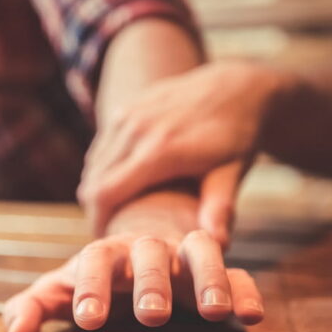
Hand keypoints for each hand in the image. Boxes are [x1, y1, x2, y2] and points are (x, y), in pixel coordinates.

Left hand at [3, 191, 263, 331]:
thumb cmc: (98, 273)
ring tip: (212, 311)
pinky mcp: (215, 270)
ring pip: (200, 251)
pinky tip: (251, 313)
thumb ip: (32, 307)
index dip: (90, 286)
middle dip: (150, 282)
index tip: (88, 318)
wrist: (142, 241)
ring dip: (208, 278)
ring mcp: (183, 254)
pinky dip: (245, 288)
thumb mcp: (60, 289)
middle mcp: (146, 249)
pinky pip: (237, 271)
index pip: (94, 260)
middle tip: (150, 315)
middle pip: (149, 253)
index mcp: (105, 253)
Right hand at [79, 61, 286, 242]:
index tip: (108, 241)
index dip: (98, 221)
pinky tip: (118, 185)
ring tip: (114, 212)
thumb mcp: (233, 172)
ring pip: (94, 164)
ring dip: (96, 190)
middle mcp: (137, 129)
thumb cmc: (237, 138)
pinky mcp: (126, 108)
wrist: (236, 87)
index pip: (105, 193)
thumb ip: (219, 207)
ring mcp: (128, 115)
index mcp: (160, 150)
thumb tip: (217, 244)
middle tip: (111, 232)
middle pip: (93, 181)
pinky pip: (101, 147)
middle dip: (96, 210)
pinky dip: (102, 170)